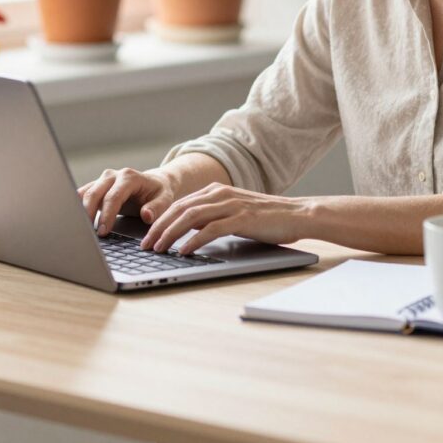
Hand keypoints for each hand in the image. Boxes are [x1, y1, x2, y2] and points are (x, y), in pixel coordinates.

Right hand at [78, 168, 175, 236]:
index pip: (113, 197)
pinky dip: (77, 207)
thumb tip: (146, 215)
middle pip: (94, 193)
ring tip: (80, 230)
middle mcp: (113, 175)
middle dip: (89, 214)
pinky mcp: (96, 187)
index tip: (103, 231)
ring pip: (84, 194)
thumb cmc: (159, 193)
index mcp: (129, 177)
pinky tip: (76, 221)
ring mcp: (102, 180)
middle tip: (89, 234)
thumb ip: (157, 208)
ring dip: (80, 211)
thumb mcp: (165, 200)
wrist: (155, 183)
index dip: (107, 215)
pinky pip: (82, 195)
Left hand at [142, 183, 311, 254]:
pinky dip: (194, 240)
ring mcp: (231, 205)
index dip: (160, 220)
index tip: (146, 237)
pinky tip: (183, 251)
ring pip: (190, 217)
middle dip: (158, 228)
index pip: (179, 204)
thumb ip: (212, 217)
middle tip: (144, 245)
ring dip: (170, 234)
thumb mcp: (234, 213)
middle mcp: (220, 194)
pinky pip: (211, 229)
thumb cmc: (267, 218)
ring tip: (158, 249)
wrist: (298, 214)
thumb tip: (188, 231)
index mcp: (217, 191)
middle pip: (179, 209)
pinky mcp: (242, 218)